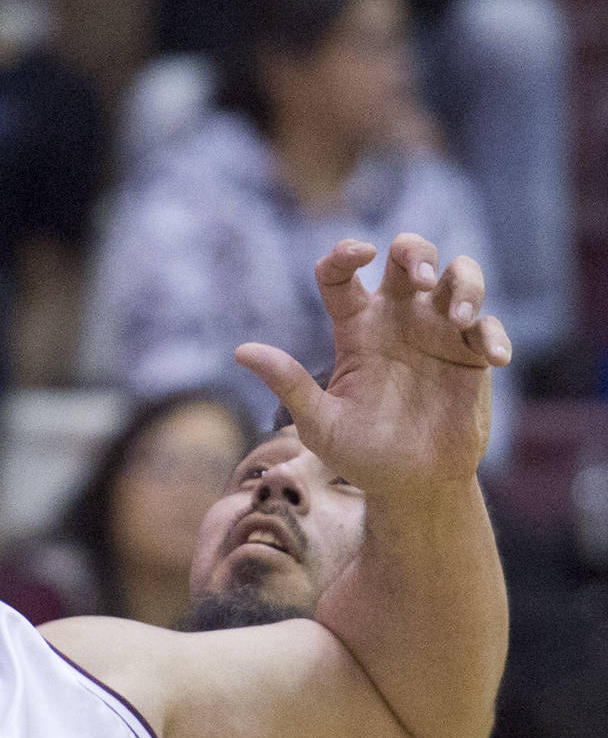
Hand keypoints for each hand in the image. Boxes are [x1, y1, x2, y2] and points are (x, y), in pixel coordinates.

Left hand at [235, 234, 510, 493]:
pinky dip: (494, 335)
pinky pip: (490, 329)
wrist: (410, 485)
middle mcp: (397, 320)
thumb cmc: (358, 453)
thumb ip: (288, 384)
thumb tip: (241, 352)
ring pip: (459, 277)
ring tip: (461, 314)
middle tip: (419, 279)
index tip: (359, 253)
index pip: (341, 275)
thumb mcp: (319, 424)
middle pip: (408, 256)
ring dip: (464, 283)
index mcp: (355, 327)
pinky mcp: (473, 356)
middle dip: (416, 252)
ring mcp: (439, 333)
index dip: (344, 254)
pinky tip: (494, 358)